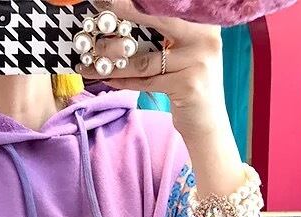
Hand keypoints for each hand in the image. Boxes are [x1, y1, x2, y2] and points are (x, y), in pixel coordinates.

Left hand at [76, 0, 226, 136]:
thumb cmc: (190, 81)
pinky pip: (147, 81)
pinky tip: (107, 78)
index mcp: (203, 23)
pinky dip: (124, 80)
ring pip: (145, 59)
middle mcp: (204, 37)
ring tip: (92, 60)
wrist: (208, 121)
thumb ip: (168, 31)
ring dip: (115, 61)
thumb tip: (130, 11)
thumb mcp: (185, 50)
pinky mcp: (187, 86)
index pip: (167, 5)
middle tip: (101, 10)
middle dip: (126, 12)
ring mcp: (197, 62)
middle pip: (158, 19)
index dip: (139, 1)